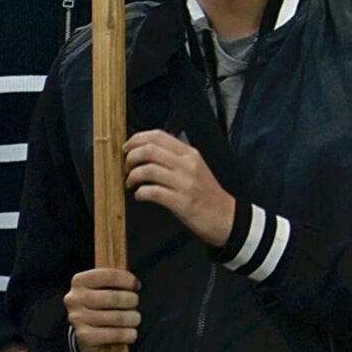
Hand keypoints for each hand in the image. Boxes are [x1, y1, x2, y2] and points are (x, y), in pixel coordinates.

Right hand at [64, 267, 139, 351]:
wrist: (87, 330)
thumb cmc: (102, 302)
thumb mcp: (105, 286)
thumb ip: (118, 280)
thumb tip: (135, 284)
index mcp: (80, 281)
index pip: (109, 275)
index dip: (128, 280)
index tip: (136, 286)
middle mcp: (74, 299)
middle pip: (114, 298)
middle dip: (132, 300)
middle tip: (135, 303)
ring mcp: (77, 319)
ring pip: (117, 317)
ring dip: (133, 318)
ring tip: (134, 318)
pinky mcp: (84, 336)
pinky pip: (114, 334)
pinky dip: (128, 334)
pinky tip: (130, 333)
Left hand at [124, 129, 237, 247]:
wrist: (225, 216)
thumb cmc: (205, 193)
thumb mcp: (194, 167)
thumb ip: (174, 157)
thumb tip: (145, 152)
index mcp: (190, 153)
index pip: (158, 135)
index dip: (136, 140)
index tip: (126, 149)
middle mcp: (188, 164)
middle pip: (149, 150)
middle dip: (130, 158)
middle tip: (126, 169)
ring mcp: (185, 183)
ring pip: (148, 170)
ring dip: (132, 177)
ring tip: (131, 184)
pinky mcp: (181, 202)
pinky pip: (152, 192)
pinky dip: (140, 193)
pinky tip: (140, 196)